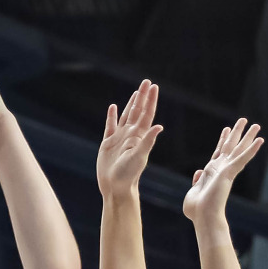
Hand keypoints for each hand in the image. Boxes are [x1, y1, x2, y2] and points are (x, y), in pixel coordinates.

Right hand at [96, 80, 161, 197]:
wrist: (115, 187)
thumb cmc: (128, 174)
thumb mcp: (139, 157)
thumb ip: (148, 141)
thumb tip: (159, 126)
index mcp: (139, 136)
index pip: (146, 114)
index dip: (150, 100)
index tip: (154, 86)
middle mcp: (131, 135)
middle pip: (138, 111)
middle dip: (142, 96)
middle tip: (147, 82)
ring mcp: (119, 138)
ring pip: (126, 116)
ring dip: (131, 103)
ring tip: (136, 92)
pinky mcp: (108, 143)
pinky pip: (110, 126)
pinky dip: (112, 116)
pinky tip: (113, 107)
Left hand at [182, 118, 263, 224]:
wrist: (203, 217)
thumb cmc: (196, 210)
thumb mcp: (192, 192)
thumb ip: (196, 182)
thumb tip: (198, 173)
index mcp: (211, 172)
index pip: (219, 151)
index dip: (223, 139)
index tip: (226, 129)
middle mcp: (221, 169)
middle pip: (231, 146)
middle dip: (237, 133)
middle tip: (244, 120)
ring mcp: (226, 170)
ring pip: (239, 149)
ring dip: (247, 136)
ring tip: (256, 125)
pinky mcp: (230, 172)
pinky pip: (243, 158)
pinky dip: (251, 149)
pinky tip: (260, 140)